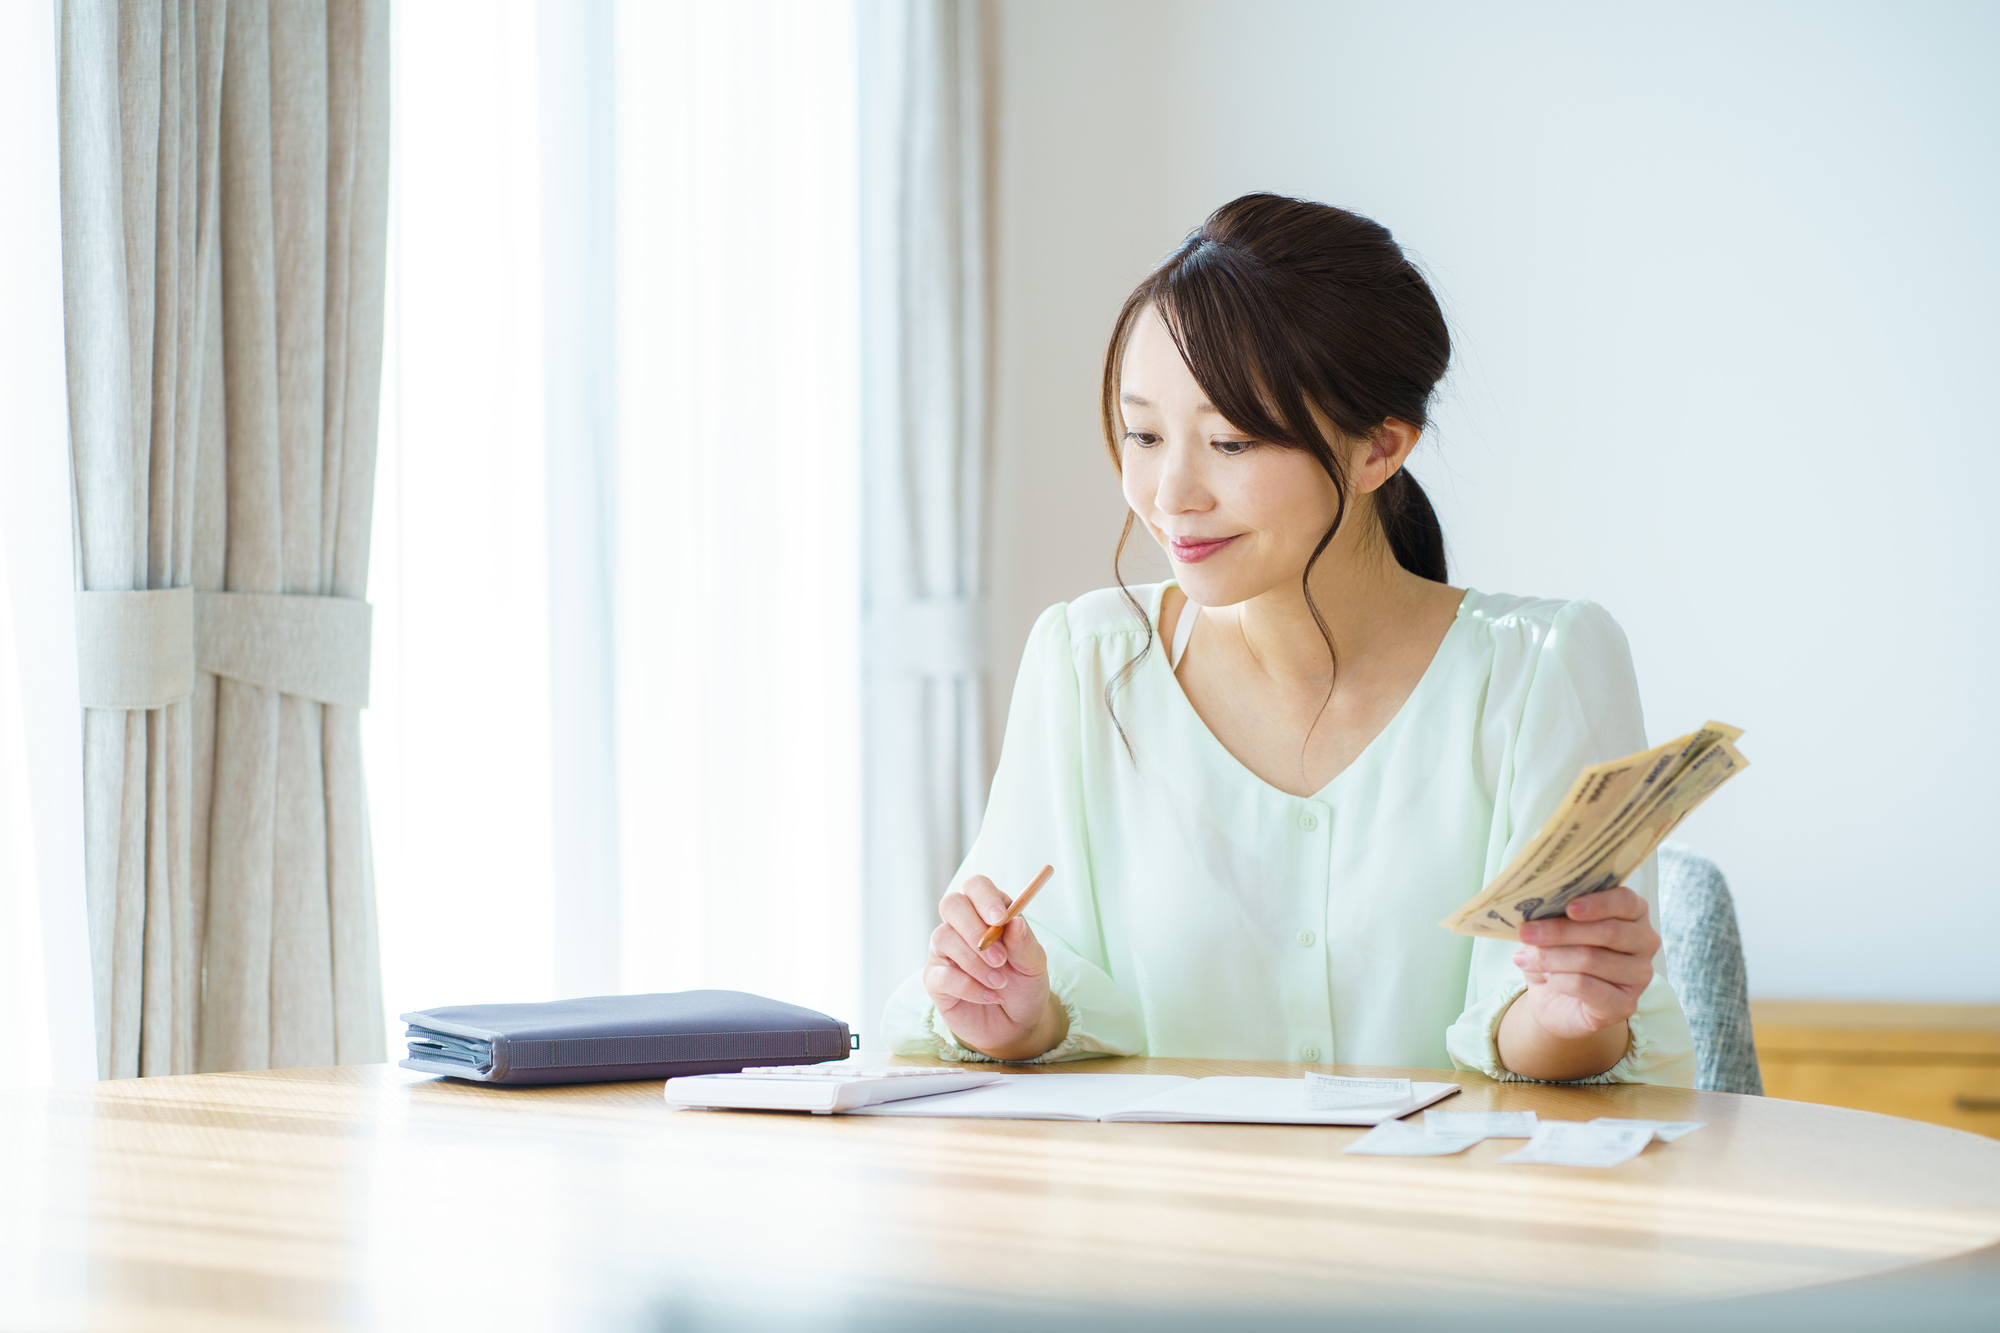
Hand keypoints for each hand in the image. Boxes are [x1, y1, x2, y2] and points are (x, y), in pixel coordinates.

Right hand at [923, 875, 1066, 1060]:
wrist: (1016, 1024)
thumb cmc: (1023, 985)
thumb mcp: (1034, 965)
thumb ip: (1024, 943)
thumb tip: (1014, 921)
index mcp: (988, 913)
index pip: (977, 887)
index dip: (985, 898)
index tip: (1000, 918)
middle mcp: (961, 926)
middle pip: (951, 904)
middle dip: (973, 928)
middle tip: (1000, 958)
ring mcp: (945, 952)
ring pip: (943, 938)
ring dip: (975, 962)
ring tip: (1000, 982)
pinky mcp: (936, 980)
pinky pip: (942, 975)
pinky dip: (970, 987)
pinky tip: (991, 996)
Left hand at [1513, 885, 1657, 1039]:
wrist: (1553, 998)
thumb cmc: (1558, 953)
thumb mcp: (1552, 927)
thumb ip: (1554, 913)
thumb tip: (1536, 904)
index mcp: (1633, 913)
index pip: (1626, 901)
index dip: (1599, 903)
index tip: (1569, 907)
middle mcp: (1644, 942)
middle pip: (1608, 932)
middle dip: (1560, 931)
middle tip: (1526, 933)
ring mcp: (1639, 976)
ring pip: (1593, 959)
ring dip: (1552, 958)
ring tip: (1526, 958)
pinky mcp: (1625, 1004)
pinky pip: (1587, 987)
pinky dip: (1560, 980)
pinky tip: (1548, 979)